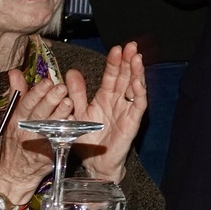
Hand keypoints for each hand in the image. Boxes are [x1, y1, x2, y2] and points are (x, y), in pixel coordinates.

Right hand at [0, 68, 75, 204]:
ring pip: (50, 126)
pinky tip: (73, 122)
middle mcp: (27, 129)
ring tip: (69, 103)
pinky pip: (59, 140)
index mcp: (17, 119)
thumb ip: (19, 95)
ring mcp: (38, 141)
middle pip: (39, 113)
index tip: (47, 81)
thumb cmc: (18, 137)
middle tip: (61, 88)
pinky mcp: (50, 152)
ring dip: (60, 114)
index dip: (37, 92)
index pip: (26, 103)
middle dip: (50, 100)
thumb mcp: (15, 116)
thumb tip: (16, 73)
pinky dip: (66, 131)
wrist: (17, 171)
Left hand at [71, 42, 145, 182]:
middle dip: (129, 60)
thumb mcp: (77, 113)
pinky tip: (137, 81)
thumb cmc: (88, 139)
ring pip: (135, 86)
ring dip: (137, 72)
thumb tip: (71, 73)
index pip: (112, 75)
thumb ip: (76, 94)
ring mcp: (127, 109)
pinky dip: (139, 92)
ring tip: (137, 57)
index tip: (116, 49)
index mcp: (105, 97)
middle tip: (131, 46)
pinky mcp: (133, 120)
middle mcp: (118, 100)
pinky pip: (138, 103)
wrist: (95, 163)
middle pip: (126, 76)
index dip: (114, 62)